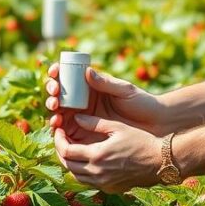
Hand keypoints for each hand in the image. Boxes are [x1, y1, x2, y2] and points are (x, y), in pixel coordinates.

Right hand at [44, 64, 165, 146]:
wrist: (153, 125)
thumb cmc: (141, 103)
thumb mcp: (124, 90)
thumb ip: (106, 83)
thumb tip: (87, 71)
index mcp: (91, 86)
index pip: (68, 77)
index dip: (57, 73)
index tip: (55, 72)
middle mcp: (83, 101)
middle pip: (58, 94)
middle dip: (51, 91)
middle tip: (55, 93)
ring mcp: (81, 117)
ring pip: (58, 111)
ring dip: (51, 108)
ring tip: (55, 107)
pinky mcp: (83, 134)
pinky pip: (65, 131)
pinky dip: (57, 127)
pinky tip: (56, 124)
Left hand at [54, 114, 162, 192]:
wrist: (161, 162)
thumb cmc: (141, 141)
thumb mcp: (118, 127)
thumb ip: (95, 123)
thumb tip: (76, 117)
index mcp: (97, 155)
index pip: (66, 151)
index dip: (58, 140)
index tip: (58, 131)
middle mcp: (97, 173)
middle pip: (67, 165)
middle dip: (60, 152)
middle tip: (61, 140)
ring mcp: (103, 183)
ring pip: (76, 176)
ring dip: (70, 163)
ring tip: (71, 150)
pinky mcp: (110, 188)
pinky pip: (88, 182)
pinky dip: (82, 172)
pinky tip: (86, 161)